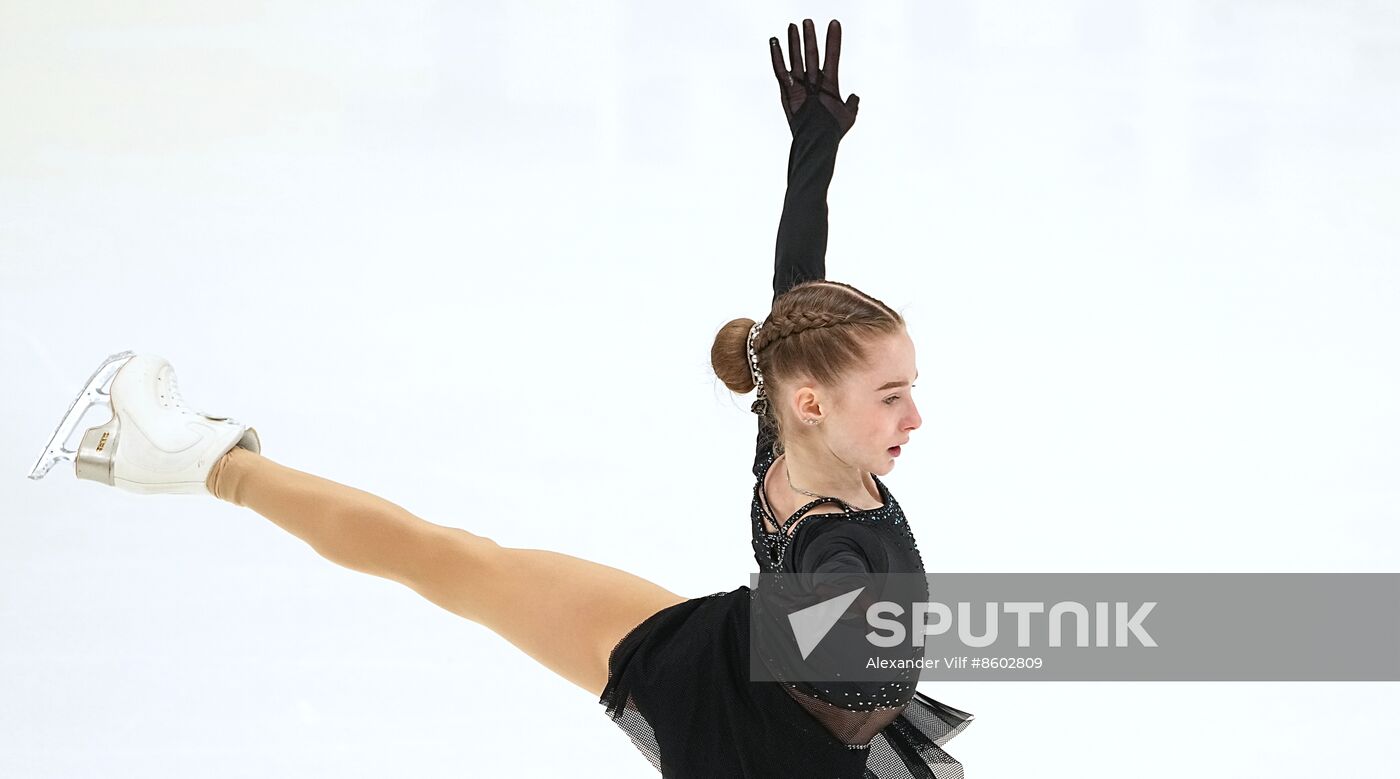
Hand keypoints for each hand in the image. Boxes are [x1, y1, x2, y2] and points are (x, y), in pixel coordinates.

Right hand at [769, 19, 859, 136]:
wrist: (818, 141)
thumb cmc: (832, 131)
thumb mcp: (848, 116)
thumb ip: (852, 104)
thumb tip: (855, 96)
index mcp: (829, 84)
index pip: (832, 56)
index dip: (834, 40)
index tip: (834, 23)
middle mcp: (813, 82)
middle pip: (812, 54)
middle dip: (810, 38)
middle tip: (807, 21)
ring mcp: (800, 86)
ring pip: (796, 59)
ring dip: (795, 43)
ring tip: (793, 26)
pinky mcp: (787, 91)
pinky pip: (780, 71)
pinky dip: (777, 56)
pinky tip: (774, 42)